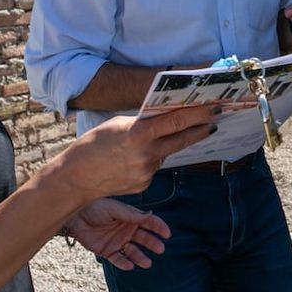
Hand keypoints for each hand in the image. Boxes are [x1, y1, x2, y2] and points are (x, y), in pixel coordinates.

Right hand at [63, 104, 218, 199]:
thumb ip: (143, 122)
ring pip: (165, 154)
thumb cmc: (94, 144)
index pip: (178, 121)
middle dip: (200, 129)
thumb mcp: (119, 124)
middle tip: (214, 120)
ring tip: (144, 142)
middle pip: (182, 139)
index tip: (215, 108)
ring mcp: (148, 172)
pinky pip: (154, 167)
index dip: (199, 114)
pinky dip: (149, 160)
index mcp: (140, 133)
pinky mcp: (145, 184)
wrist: (76, 178)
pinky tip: (131, 160)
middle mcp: (148, 154)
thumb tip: (165, 119)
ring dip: (164, 145)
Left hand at [67, 198, 170, 270]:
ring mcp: (117, 241)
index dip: (158, 227)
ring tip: (147, 263)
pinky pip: (118, 259)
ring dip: (140, 257)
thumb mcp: (113, 209)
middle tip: (160, 249)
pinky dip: (124, 263)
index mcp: (130, 217)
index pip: (148, 222)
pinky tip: (130, 266)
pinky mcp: (107, 251)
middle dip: (152, 243)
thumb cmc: (95, 207)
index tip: (166, 234)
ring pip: (133, 251)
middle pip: (143, 238)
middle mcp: (126, 230)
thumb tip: (148, 216)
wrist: (75, 217)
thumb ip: (130, 214)